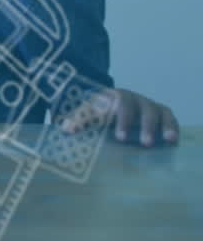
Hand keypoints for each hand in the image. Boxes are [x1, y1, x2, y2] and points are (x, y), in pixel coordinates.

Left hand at [60, 87, 179, 146]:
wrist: (109, 106)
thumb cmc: (96, 113)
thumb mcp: (85, 114)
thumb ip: (78, 120)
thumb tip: (67, 128)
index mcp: (111, 97)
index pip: (114, 104)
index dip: (119, 119)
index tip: (119, 137)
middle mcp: (131, 99)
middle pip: (138, 107)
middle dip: (140, 124)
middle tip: (140, 142)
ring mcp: (146, 105)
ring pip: (156, 111)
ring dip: (160, 125)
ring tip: (163, 140)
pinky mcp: (159, 113)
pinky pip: (168, 117)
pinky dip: (172, 127)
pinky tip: (173, 141)